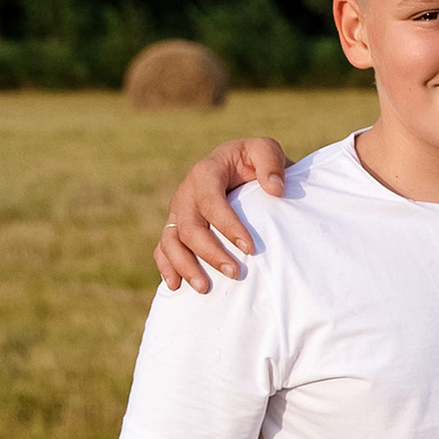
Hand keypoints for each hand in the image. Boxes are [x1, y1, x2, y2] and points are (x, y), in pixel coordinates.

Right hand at [156, 138, 292, 290]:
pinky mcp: (175, 228)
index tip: (250, 247)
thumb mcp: (265, 150)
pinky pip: (163, 249)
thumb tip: (275, 189)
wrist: (240, 168)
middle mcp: (185, 193)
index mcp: (205, 173)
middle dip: (210, 253)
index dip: (228, 226)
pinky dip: (167, 268)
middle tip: (235, 273)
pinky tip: (177, 286)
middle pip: (189, 228)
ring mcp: (178, 212)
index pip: (211, 202)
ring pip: (171, 242)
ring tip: (205, 288)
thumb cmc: (253, 161)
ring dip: (185, 267)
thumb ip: (271, 163)